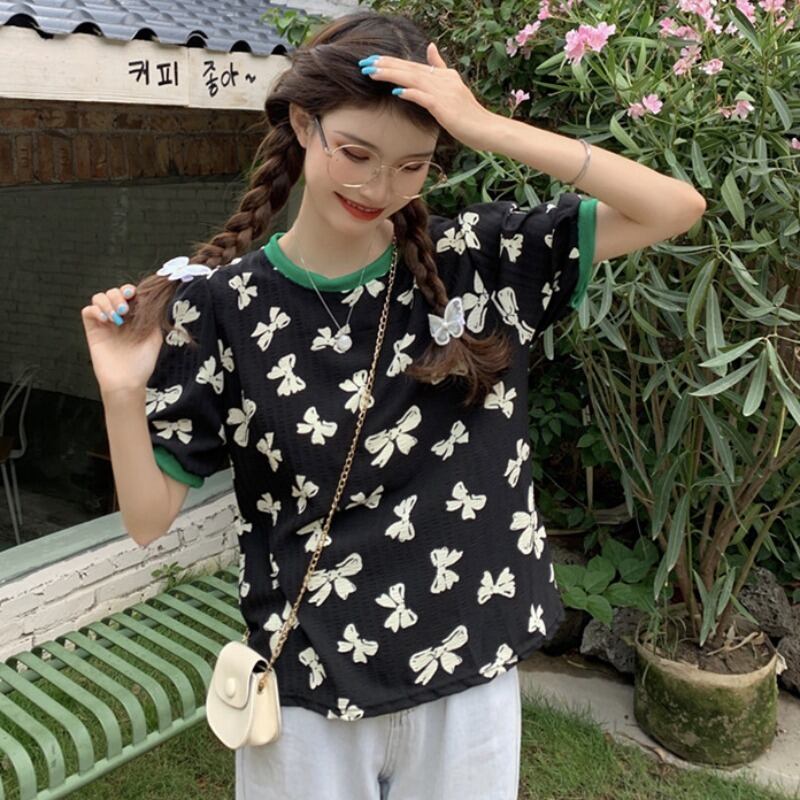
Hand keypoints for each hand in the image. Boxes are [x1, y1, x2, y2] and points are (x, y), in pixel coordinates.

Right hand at [81, 283, 162, 395]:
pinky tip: (105, 320)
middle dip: (118, 294)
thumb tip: (151, 301)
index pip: (129, 295)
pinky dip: (95, 309)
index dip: (130, 290)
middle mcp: (118, 319)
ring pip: (99, 298)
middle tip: (124, 308)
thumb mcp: (154, 337)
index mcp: (133, 318)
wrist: (127, 381)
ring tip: (116, 316)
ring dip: (107, 301)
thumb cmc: (142, 363)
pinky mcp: (93, 330)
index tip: (134, 294)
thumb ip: (152, 319)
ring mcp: (105, 323)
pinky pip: (88, 311)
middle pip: (113, 292)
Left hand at [360, 42, 493, 150]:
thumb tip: (431, 47)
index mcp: (444, 75)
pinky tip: (397, 91)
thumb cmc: (469, 114)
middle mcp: (443, 80)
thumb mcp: (454, 87)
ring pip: (413, 80)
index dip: (392, 62)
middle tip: (365, 63)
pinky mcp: (445, 108)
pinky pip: (424, 98)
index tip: (373, 60)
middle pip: (410, 69)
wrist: (487, 129)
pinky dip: (411, 93)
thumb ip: (441, 68)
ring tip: (373, 73)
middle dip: (386, 65)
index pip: (413, 66)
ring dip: (392, 75)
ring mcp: (444, 93)